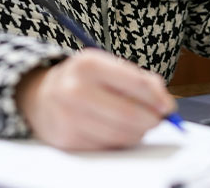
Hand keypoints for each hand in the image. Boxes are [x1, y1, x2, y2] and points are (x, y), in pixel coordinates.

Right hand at [15, 49, 176, 150]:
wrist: (41, 95)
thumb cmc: (83, 79)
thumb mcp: (108, 67)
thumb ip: (140, 80)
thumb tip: (165, 104)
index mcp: (88, 64)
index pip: (135, 83)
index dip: (157, 98)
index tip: (168, 106)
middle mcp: (75, 89)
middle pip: (130, 114)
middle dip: (151, 119)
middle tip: (157, 119)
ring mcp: (69, 116)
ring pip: (121, 134)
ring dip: (137, 132)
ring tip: (137, 124)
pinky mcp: (67, 140)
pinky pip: (107, 147)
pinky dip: (119, 141)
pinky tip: (116, 130)